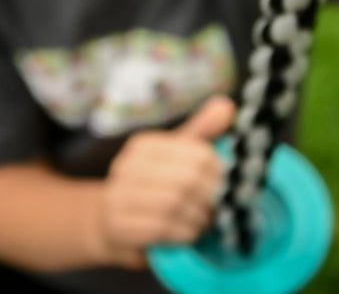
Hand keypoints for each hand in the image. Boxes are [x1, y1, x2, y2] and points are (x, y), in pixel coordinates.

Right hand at [96, 95, 235, 269]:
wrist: (111, 222)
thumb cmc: (153, 184)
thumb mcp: (175, 155)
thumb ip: (201, 131)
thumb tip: (227, 105)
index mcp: (143, 146)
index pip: (197, 154)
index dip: (218, 172)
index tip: (224, 183)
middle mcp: (127, 167)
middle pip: (187, 180)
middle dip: (209, 197)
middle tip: (217, 206)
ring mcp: (119, 196)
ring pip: (176, 205)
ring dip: (198, 217)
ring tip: (205, 219)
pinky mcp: (120, 225)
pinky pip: (163, 229)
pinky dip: (184, 232)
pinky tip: (189, 231)